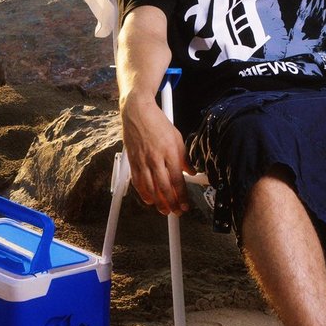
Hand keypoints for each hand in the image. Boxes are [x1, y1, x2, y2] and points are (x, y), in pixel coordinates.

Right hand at [120, 92, 189, 215]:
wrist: (138, 113)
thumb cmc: (158, 123)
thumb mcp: (177, 138)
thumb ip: (184, 157)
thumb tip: (192, 172)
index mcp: (170, 152)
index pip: (177, 180)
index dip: (182, 196)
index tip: (186, 205)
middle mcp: (156, 158)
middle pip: (164, 188)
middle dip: (171, 203)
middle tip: (176, 212)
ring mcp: (142, 161)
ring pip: (150, 188)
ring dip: (158, 202)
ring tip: (164, 210)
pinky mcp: (132, 161)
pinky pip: (138, 182)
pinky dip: (143, 193)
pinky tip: (149, 200)